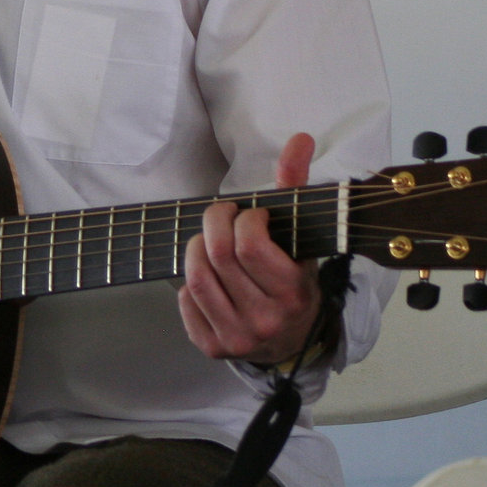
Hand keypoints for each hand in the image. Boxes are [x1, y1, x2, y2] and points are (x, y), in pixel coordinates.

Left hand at [176, 132, 321, 364]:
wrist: (292, 340)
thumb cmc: (291, 278)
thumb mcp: (300, 237)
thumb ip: (296, 186)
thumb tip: (301, 139)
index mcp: (293, 291)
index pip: (250, 244)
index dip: (242, 218)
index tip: (249, 214)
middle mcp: (267, 320)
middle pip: (218, 256)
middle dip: (213, 223)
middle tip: (221, 216)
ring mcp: (239, 338)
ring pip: (196, 278)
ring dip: (196, 248)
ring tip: (209, 241)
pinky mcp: (214, 348)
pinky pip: (186, 303)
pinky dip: (189, 283)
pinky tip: (208, 276)